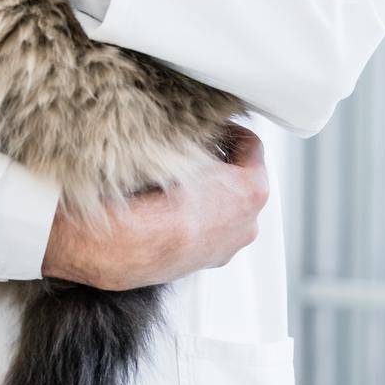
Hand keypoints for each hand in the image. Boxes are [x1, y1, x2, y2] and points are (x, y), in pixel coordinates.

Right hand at [41, 125, 268, 289]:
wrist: (133, 242)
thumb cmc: (159, 198)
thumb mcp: (182, 147)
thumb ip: (200, 134)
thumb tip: (196, 123)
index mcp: (252, 190)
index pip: (252, 146)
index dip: (230, 130)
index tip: (215, 127)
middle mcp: (248, 222)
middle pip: (242, 181)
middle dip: (222, 165)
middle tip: (198, 152)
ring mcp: (229, 246)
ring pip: (226, 210)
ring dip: (211, 194)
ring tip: (182, 181)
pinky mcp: (207, 261)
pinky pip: (210, 232)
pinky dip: (197, 219)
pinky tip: (172, 208)